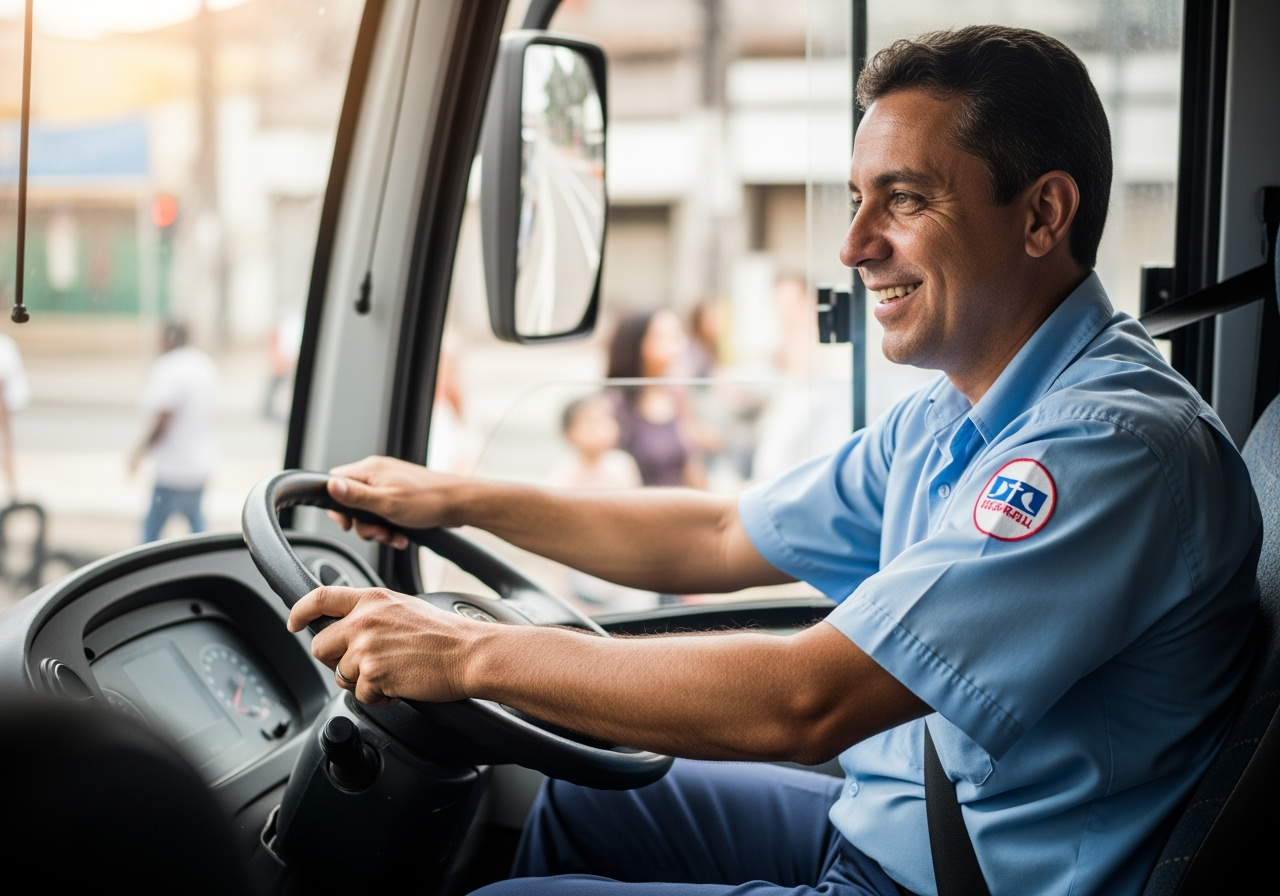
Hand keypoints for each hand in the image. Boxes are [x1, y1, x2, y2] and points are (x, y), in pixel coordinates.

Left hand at [287, 585, 479, 705]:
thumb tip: (351, 628)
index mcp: (372, 599)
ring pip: (340, 675)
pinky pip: (360, 695)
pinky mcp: (373, 674)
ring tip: (393, 674)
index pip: (321, 598)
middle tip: (365, 665)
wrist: (469, 653)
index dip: (301, 611)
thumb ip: (373, 613)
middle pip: (321, 646)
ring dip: (363, 681)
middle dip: (337, 660)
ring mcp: (366, 647)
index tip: (294, 623)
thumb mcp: (404, 608)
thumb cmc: (446, 634)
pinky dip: (379, 697)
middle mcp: (364, 620)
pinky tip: (400, 686)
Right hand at [326, 456, 463, 548]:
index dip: (337, 506)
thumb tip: (329, 486)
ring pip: (369, 512)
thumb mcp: (386, 503)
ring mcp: (390, 485)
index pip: (335, 482)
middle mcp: (377, 474)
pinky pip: (385, 514)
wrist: (460, 504)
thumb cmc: (427, 501)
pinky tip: (401, 536)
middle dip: (363, 524)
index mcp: (370, 470)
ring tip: (393, 536)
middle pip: (352, 502)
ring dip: (379, 529)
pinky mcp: (401, 496)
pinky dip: (391, 528)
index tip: (348, 524)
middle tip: (379, 533)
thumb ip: (356, 496)